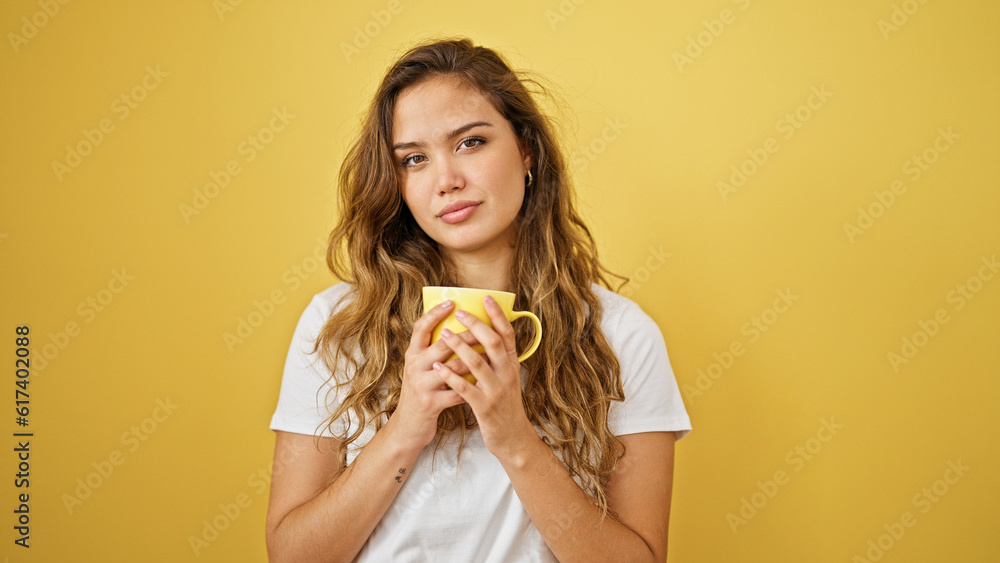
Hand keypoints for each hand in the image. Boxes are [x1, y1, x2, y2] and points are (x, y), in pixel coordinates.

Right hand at [391, 300, 479, 449]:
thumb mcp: (420, 368)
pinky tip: (485, 381)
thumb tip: (454, 328)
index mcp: (412, 355)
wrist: (407, 427)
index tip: (452, 302)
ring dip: (476, 359)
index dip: (435, 313)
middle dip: (468, 335)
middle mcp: (414, 367)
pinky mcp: (431, 403)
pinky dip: (473, 386)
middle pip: (443, 343)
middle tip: (485, 327)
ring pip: (454, 367)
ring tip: (492, 353)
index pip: (420, 327)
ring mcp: (422, 385)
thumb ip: (433, 351)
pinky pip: (458, 391)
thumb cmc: (421, 392)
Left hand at [433, 295, 536, 459]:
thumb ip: (498, 359)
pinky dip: (451, 377)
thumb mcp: (507, 378)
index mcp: (512, 364)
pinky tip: (438, 367)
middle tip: (460, 313)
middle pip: (493, 343)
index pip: (508, 334)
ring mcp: (496, 390)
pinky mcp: (484, 406)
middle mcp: (507, 374)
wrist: (513, 437)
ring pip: (477, 363)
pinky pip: (465, 389)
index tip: (486, 298)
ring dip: (459, 347)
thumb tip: (484, 336)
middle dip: (476, 326)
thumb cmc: (505, 404)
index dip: (498, 315)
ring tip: (444, 335)